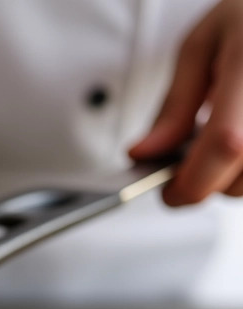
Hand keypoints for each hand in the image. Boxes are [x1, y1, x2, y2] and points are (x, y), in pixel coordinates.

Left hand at [130, 0, 242, 205]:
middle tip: (189, 165)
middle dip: (208, 183)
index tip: (169, 193)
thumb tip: (144, 153)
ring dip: (233, 178)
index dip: (193, 182)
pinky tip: (241, 142)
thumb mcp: (200, 47)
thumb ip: (172, 106)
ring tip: (222, 141)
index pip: (226, 144)